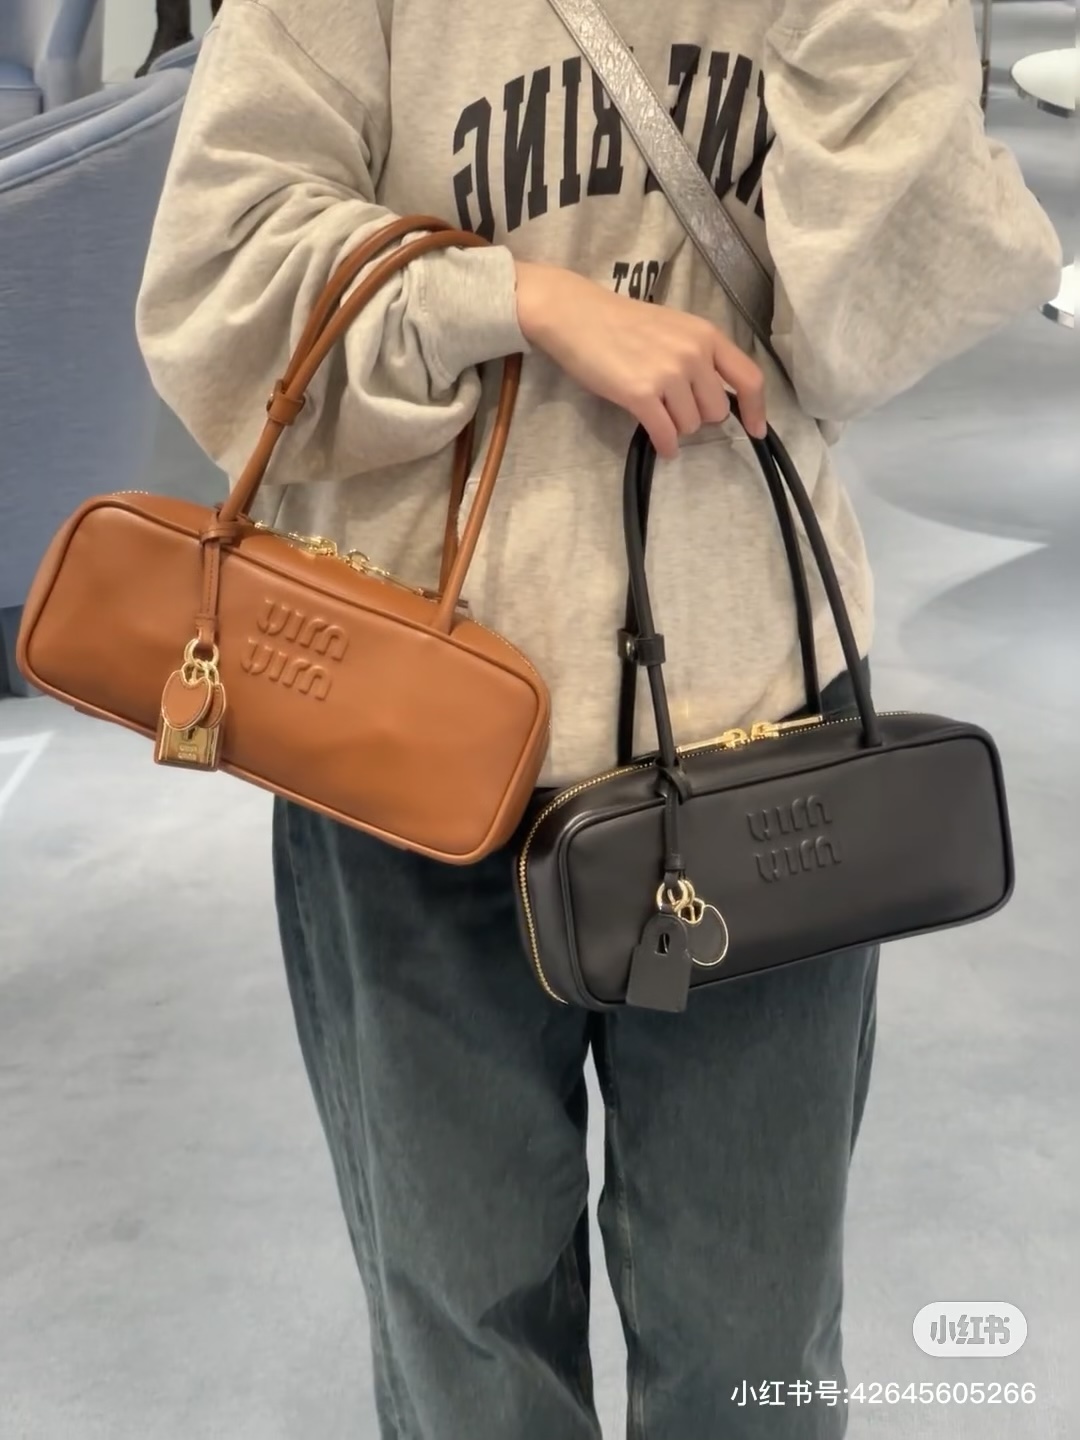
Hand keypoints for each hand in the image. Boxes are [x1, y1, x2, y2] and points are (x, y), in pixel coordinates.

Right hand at [515, 261, 766, 457]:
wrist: (577, 315)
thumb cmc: (622, 323)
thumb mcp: (674, 328)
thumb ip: (700, 356)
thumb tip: (717, 396)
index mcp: (706, 335)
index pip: (748, 377)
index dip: (757, 409)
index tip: (757, 430)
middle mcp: (693, 354)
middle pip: (717, 411)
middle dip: (699, 416)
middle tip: (675, 407)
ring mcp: (668, 374)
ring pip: (692, 425)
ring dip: (677, 427)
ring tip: (657, 412)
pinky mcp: (641, 394)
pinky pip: (666, 434)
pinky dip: (666, 445)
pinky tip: (662, 444)